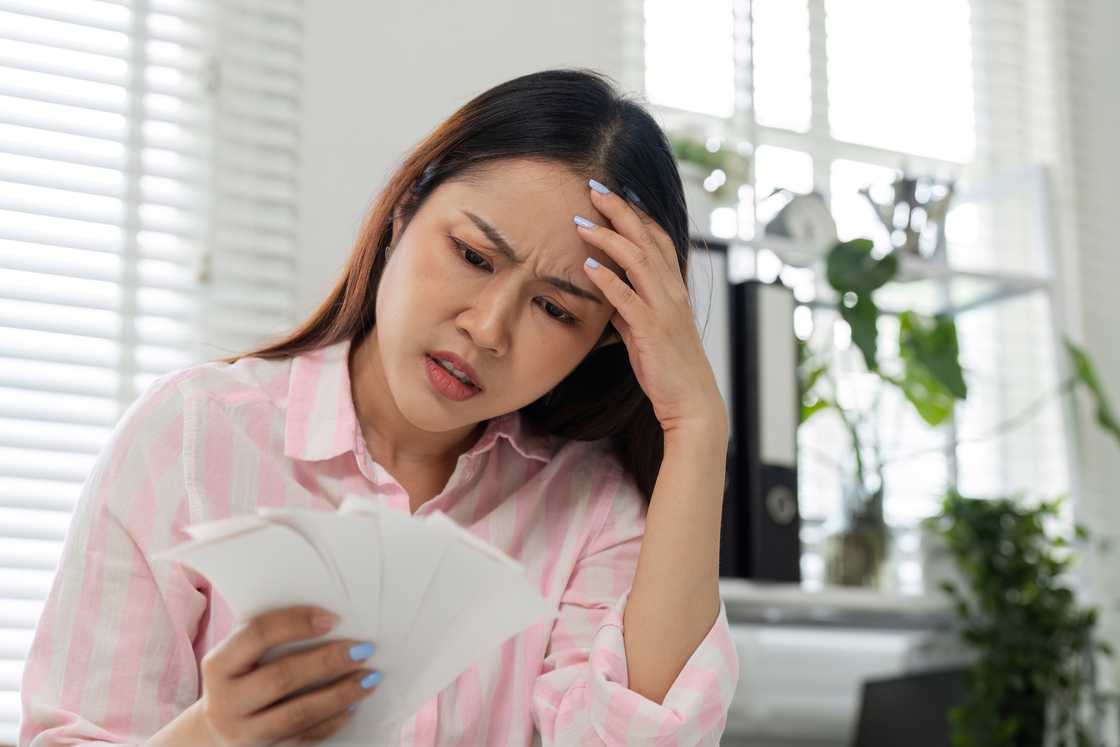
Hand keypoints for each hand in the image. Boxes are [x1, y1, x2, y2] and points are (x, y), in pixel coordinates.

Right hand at [191, 605, 381, 745]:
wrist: (217, 728)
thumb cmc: (241, 675)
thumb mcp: (241, 653)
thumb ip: (271, 635)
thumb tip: (330, 619)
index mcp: (219, 665)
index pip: (256, 636)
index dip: (296, 624)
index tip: (333, 619)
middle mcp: (226, 702)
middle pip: (280, 678)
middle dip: (327, 662)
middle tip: (363, 649)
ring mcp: (245, 733)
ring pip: (297, 715)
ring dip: (340, 695)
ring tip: (370, 678)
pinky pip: (305, 738)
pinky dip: (333, 721)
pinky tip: (354, 705)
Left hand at [578, 179, 727, 434]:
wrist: (691, 403)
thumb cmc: (667, 368)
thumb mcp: (644, 330)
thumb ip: (628, 306)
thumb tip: (606, 288)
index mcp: (673, 288)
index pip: (657, 238)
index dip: (637, 213)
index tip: (614, 192)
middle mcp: (672, 291)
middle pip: (646, 238)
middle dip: (620, 211)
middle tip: (594, 189)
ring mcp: (664, 308)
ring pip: (638, 260)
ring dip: (609, 238)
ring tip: (582, 222)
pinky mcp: (652, 330)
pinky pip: (628, 298)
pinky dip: (608, 280)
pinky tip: (588, 267)